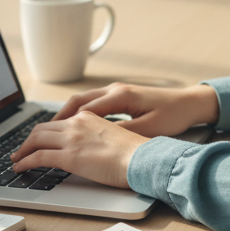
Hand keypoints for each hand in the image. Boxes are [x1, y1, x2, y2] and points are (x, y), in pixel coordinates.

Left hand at [10, 111, 149, 187]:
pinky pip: (37, 157)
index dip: (44, 131)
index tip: (37, 139)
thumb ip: (97, 137)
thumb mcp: (114, 137)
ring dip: (23, 150)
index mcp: (89, 117)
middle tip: (22, 149)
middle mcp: (77, 123)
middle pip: (42, 128)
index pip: (58, 121)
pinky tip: (20, 168)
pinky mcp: (68, 156)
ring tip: (17, 159)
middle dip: (29, 139)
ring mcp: (71, 139)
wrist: (142, 159)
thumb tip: (89, 149)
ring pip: (36, 140)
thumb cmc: (135, 153)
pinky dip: (24, 162)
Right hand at [53, 83, 219, 137]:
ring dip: (65, 116)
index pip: (82, 110)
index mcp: (119, 96)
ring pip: (82, 102)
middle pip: (76, 102)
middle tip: (38, 136)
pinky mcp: (121, 96)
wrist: (191, 102)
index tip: (48, 138)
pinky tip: (74, 128)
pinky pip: (92, 104)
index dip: (62, 125)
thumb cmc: (173, 115)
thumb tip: (97, 140)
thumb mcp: (148, 129)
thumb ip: (121, 133)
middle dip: (56, 119)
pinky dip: (78, 114)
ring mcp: (117, 91)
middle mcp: (114, 90)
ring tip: (50, 133)